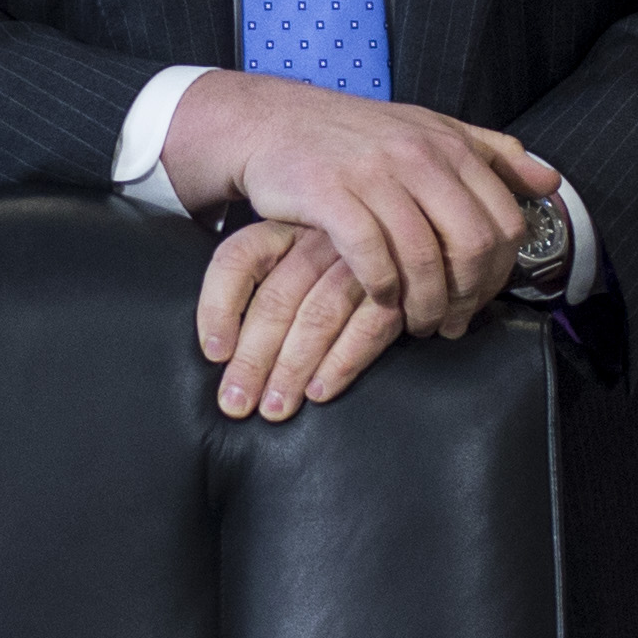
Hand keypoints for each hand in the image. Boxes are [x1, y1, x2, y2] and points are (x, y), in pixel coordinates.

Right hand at [159, 75, 557, 347]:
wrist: (274, 122)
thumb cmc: (356, 136)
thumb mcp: (430, 130)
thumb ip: (492, 154)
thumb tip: (549, 180)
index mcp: (449, 145)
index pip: (503, 220)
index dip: (501, 272)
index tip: (481, 298)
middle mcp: (418, 155)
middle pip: (471, 243)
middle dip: (468, 294)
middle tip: (451, 320)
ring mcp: (373, 174)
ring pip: (423, 257)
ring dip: (425, 304)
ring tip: (418, 323)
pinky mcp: (330, 194)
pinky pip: (371, 256)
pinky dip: (382, 289)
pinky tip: (381, 299)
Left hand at [198, 220, 413, 420]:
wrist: (424, 246)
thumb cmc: (346, 269)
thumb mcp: (301, 264)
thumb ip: (265, 294)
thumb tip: (220, 353)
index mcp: (286, 229)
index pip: (238, 258)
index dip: (218, 306)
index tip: (214, 354)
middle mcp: (320, 239)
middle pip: (276, 298)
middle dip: (252, 358)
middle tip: (237, 402)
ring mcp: (361, 262)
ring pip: (318, 316)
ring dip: (292, 368)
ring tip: (275, 408)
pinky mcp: (399, 286)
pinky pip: (367, 327)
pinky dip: (341, 363)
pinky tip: (319, 393)